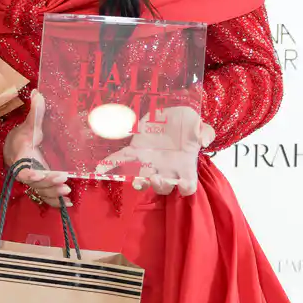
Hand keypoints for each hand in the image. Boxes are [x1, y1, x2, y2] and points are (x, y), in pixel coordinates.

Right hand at [2, 92, 69, 206]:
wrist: (15, 148)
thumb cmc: (23, 137)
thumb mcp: (29, 124)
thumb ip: (35, 112)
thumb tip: (37, 93)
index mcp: (21, 158)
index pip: (24, 170)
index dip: (32, 175)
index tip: (44, 174)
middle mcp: (25, 172)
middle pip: (35, 184)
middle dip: (49, 185)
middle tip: (65, 182)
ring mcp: (33, 180)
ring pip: (41, 192)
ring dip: (54, 194)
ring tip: (68, 193)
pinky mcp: (40, 185)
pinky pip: (45, 196)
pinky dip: (55, 202)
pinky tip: (68, 204)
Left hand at [94, 104, 212, 196]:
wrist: (172, 114)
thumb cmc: (187, 123)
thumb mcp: (198, 123)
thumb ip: (204, 131)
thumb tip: (203, 139)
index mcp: (184, 166)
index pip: (188, 186)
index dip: (185, 188)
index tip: (182, 185)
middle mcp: (167, 170)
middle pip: (163, 188)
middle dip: (159, 186)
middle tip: (155, 179)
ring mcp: (149, 163)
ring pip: (143, 179)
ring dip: (139, 182)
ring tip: (136, 180)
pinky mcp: (135, 152)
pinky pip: (121, 161)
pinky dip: (109, 165)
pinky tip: (98, 169)